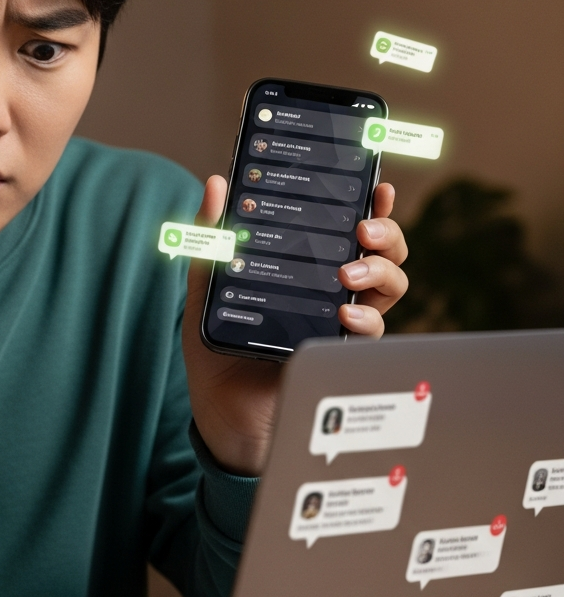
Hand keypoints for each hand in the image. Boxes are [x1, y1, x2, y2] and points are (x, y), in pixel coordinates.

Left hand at [182, 178, 407, 476]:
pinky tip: (346, 312)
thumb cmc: (216, 349)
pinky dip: (366, 317)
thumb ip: (210, 241)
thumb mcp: (206, 290)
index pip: (346, 226)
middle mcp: (332, 289)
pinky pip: (371, 330)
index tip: (375, 184)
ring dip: (380, 269)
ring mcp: (341, 321)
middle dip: (386, 230)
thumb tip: (215, 186)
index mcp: (306, 266)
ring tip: (348, 270)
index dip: (369, 203)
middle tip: (363, 228)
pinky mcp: (341, 352)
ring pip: (389, 284)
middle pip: (382, 250)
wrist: (221, 413)